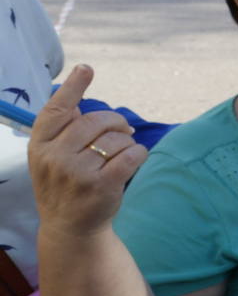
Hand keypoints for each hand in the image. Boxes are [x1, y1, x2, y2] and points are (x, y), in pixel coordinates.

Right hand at [28, 65, 147, 237]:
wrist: (70, 227)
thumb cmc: (65, 183)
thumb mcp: (50, 157)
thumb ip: (62, 129)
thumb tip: (80, 92)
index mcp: (40, 145)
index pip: (56, 110)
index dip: (72, 88)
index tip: (86, 68)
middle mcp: (54, 157)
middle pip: (95, 121)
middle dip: (115, 121)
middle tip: (122, 129)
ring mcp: (77, 173)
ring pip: (116, 138)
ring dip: (126, 140)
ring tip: (122, 151)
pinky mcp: (101, 185)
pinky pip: (131, 155)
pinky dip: (138, 153)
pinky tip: (134, 158)